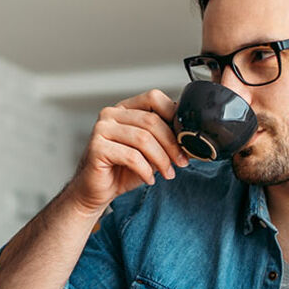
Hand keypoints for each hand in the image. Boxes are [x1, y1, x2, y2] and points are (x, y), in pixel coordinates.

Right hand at [66, 90, 186, 214]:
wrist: (97, 191)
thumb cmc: (122, 170)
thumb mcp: (150, 152)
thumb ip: (165, 139)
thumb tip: (191, 136)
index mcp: (125, 109)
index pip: (153, 97)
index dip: (173, 115)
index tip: (185, 137)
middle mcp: (111, 114)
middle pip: (151, 121)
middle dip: (172, 144)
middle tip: (181, 162)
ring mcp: (101, 129)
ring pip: (143, 139)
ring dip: (161, 159)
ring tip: (167, 173)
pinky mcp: (97, 147)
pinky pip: (131, 156)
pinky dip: (145, 170)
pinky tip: (149, 178)